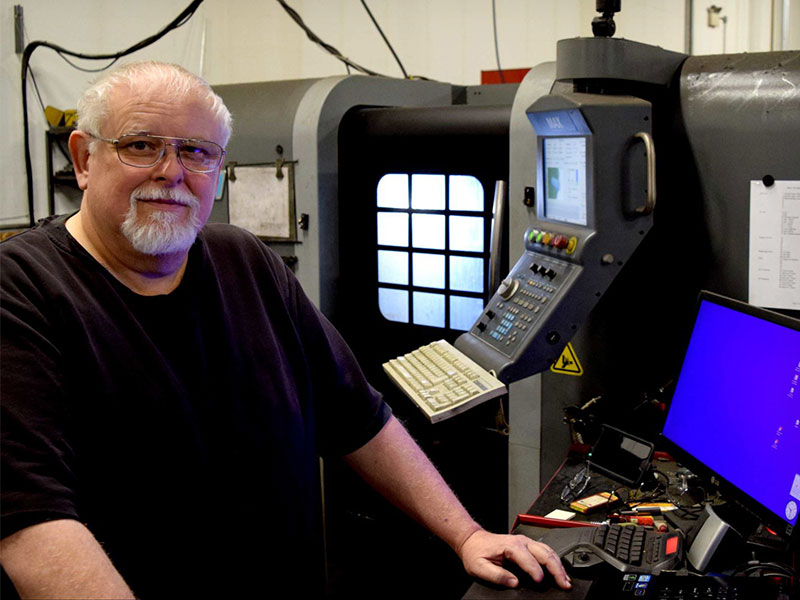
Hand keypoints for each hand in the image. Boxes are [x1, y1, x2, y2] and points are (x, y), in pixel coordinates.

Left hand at [457, 529, 571, 589]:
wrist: (473, 540)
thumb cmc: (476, 552)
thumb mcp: (479, 567)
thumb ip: (497, 575)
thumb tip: (513, 582)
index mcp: (511, 546)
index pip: (529, 560)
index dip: (536, 572)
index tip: (540, 583)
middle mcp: (521, 541)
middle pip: (545, 554)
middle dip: (556, 569)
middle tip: (564, 584)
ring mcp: (526, 542)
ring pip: (548, 551)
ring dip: (559, 565)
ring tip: (566, 580)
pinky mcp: (527, 544)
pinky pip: (545, 551)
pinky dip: (555, 561)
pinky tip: (559, 570)